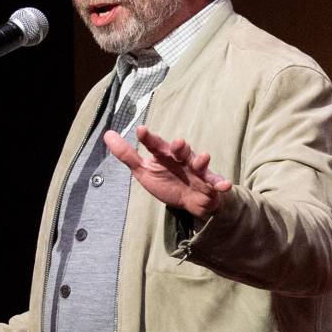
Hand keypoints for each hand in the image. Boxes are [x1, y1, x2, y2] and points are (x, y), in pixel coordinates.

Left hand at [102, 126, 232, 218]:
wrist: (189, 201)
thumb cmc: (166, 181)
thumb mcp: (143, 170)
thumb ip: (126, 154)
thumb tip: (107, 134)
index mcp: (164, 155)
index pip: (155, 144)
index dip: (148, 138)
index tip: (140, 130)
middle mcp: (181, 159)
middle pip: (180, 150)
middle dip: (180, 146)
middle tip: (178, 142)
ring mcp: (196, 170)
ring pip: (199, 163)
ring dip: (201, 160)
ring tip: (204, 157)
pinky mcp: (209, 183)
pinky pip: (215, 183)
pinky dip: (220, 183)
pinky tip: (224, 186)